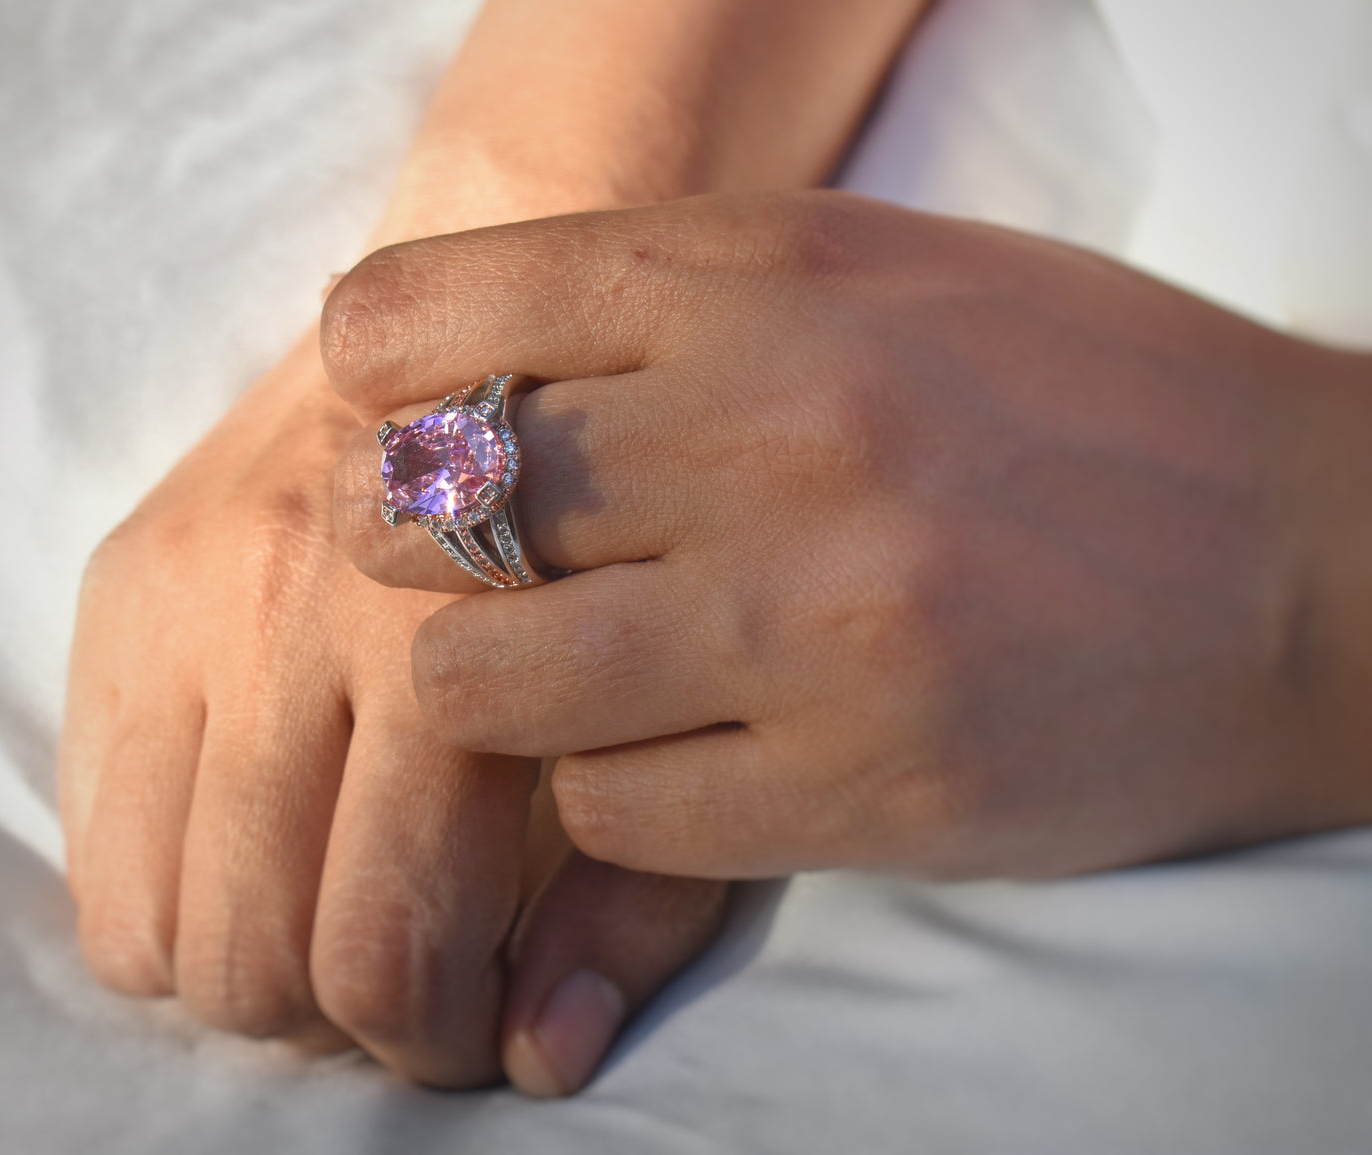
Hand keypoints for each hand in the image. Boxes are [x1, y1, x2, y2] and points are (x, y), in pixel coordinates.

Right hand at [59, 334, 725, 1092]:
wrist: (512, 291)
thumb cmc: (624, 509)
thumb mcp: (673, 692)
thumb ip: (632, 881)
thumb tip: (547, 1056)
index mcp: (453, 660)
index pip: (385, 948)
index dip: (433, 1031)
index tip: (474, 1020)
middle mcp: (294, 619)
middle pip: (255, 949)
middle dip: (335, 1019)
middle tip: (406, 983)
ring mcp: (194, 590)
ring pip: (147, 913)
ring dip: (243, 961)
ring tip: (330, 915)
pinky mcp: (128, 571)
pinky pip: (88, 821)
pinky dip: (168, 880)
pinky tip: (263, 840)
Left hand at [325, 191, 1371, 879]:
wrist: (1308, 558)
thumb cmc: (1077, 402)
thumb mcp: (873, 273)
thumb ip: (669, 308)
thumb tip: (464, 374)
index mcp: (761, 276)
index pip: (428, 320)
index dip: (377, 385)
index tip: (402, 425)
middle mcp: (769, 431)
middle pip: (425, 516)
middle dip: (409, 555)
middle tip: (469, 572)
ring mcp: (808, 620)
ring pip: (476, 688)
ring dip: (493, 696)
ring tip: (572, 679)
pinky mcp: (855, 783)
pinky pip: (606, 815)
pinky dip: (614, 796)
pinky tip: (690, 756)